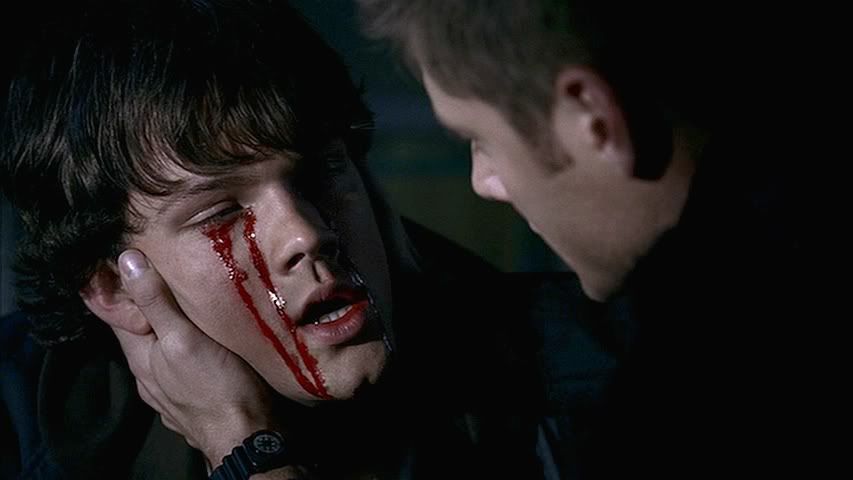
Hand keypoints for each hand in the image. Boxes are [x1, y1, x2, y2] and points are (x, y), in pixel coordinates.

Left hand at [113, 249, 279, 465]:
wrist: (249, 436)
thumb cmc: (217, 386)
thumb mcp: (183, 338)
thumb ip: (156, 303)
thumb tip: (126, 261)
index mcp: (141, 359)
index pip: (117, 316)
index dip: (118, 289)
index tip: (125, 260)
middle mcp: (149, 377)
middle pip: (141, 334)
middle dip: (148, 307)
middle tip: (162, 274)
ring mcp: (171, 393)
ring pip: (163, 352)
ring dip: (169, 330)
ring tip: (185, 305)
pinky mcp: (196, 400)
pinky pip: (183, 368)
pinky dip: (186, 349)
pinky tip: (203, 344)